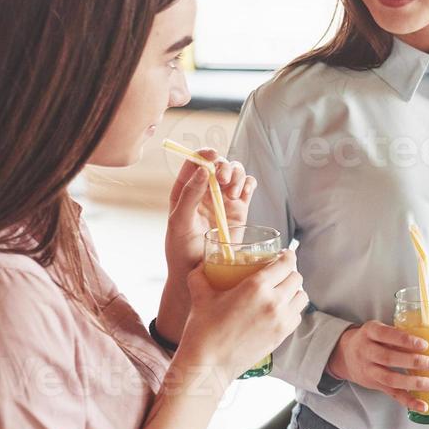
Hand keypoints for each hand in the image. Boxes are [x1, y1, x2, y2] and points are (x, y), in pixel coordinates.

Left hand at [166, 148, 255, 279]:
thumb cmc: (182, 250)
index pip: (195, 163)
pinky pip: (248, 186)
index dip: (204, 154)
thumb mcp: (179, 222)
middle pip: (219, 164)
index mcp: (186, 190)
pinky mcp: (240, 208)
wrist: (201, 273)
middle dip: (223, 166)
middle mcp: (205, 191)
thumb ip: (189, 195)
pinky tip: (243, 194)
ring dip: (237, 176)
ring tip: (232, 194)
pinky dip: (249, 184)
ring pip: (235, 173)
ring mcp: (224, 199)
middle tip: (223, 179)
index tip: (212, 154)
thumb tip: (202, 170)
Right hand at [174, 248, 305, 383]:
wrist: (209, 366)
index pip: (285, 264)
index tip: (285, 254)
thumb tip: (201, 265)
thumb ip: (200, 276)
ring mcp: (281, 321)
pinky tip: (280, 310)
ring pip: (301, 297)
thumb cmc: (202, 330)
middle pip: (296, 278)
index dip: (288, 256)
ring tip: (282, 290)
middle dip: (290, 272)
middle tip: (280, 272)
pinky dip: (292, 310)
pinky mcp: (282, 336)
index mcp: (257, 286)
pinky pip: (297, 316)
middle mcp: (274, 302)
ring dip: (294, 291)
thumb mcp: (200, 296)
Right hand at [325, 321, 428, 414]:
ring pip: (391, 379)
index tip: (424, 344)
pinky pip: (393, 394)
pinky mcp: (375, 385)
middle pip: (389, 358)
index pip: (386, 335)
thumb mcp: (377, 328)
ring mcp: (370, 371)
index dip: (405, 340)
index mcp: (369, 332)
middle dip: (414, 362)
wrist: (345, 355)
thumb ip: (396, 332)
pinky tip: (422, 405)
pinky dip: (409, 401)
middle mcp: (367, 352)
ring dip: (415, 383)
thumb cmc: (370, 339)